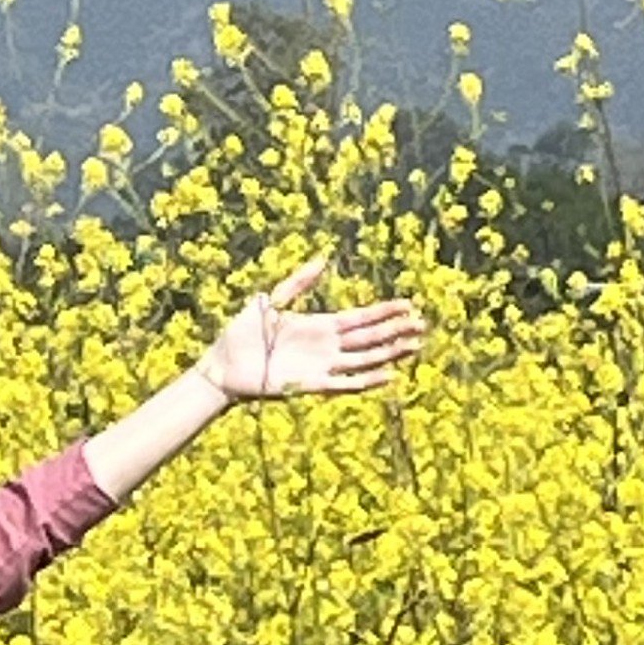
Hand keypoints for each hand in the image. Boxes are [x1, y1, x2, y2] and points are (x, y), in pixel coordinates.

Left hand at [200, 256, 426, 403]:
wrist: (221, 365)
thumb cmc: (242, 333)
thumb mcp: (271, 300)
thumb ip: (298, 282)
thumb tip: (323, 259)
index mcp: (319, 326)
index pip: (360, 318)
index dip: (384, 312)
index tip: (408, 304)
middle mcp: (326, 347)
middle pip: (369, 337)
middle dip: (395, 331)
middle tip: (423, 324)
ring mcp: (321, 367)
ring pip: (363, 359)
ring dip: (389, 353)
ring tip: (414, 347)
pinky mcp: (310, 385)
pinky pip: (344, 383)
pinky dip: (366, 380)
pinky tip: (387, 375)